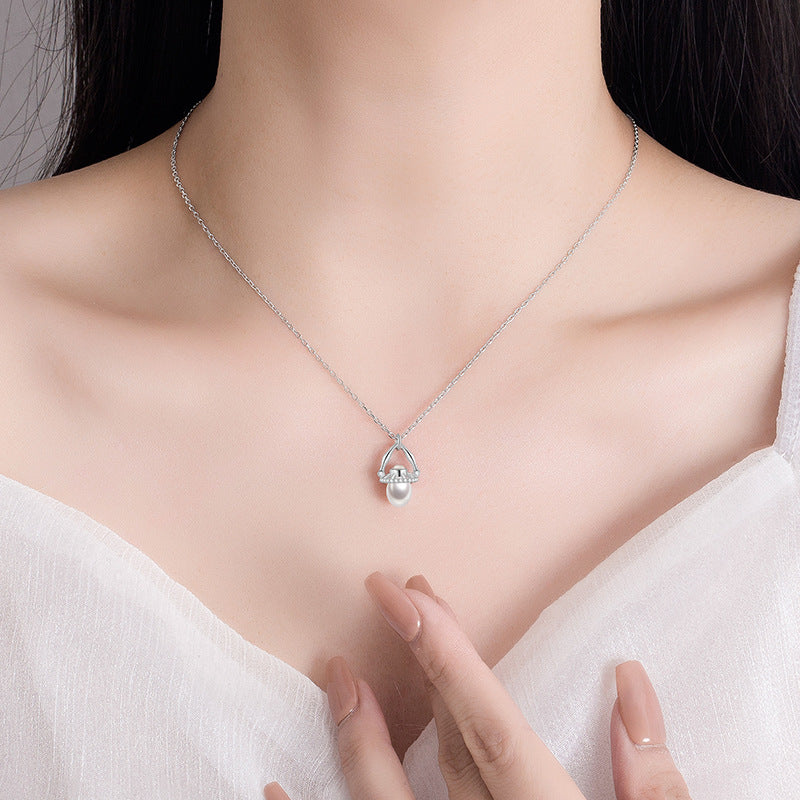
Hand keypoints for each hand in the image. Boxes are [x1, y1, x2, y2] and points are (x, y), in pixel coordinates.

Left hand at [264, 573, 691, 798]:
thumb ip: (653, 789)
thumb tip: (628, 683)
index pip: (487, 723)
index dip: (446, 651)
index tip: (408, 593)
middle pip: (443, 745)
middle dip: (420, 665)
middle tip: (394, 598)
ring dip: (356, 736)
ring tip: (336, 674)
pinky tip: (274, 785)